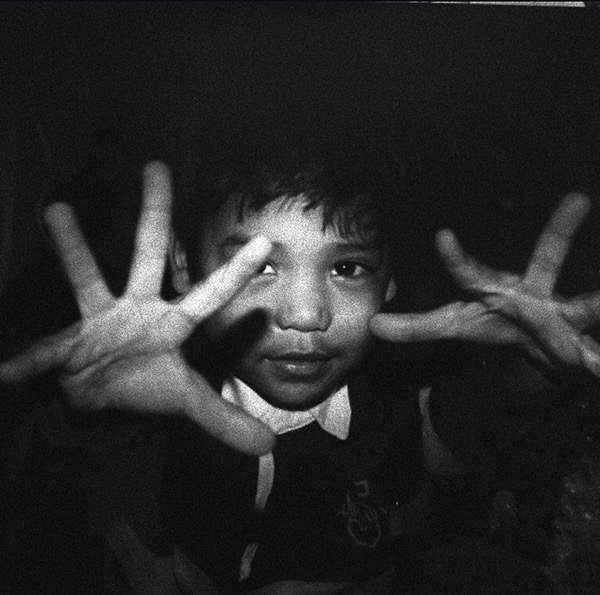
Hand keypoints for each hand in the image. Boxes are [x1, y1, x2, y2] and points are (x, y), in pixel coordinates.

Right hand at [0, 162, 274, 454]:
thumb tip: (267, 447)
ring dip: (73, 248)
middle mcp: (140, 308)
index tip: (262, 242)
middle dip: (156, 214)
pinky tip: (4, 371)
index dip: (235, 273)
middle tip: (159, 166)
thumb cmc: (148, 385)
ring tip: (59, 210)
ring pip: (88, 276)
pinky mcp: (68, 340)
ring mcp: (102, 318)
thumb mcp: (187, 401)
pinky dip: (25, 362)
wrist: (104, 397)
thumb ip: (224, 420)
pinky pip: (45, 350)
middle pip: (151, 254)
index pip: (210, 295)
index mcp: (173, 323)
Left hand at [370, 193, 599, 374]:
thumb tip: (373, 325)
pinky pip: (596, 354)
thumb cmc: (495, 325)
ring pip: (585, 304)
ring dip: (599, 302)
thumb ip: (416, 326)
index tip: (442, 235)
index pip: (470, 272)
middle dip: (560, 231)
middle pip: (547, 257)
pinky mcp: (580, 340)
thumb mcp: (454, 326)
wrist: (538, 346)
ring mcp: (560, 314)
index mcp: (494, 289)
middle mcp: (530, 292)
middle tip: (579, 199)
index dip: (454, 258)